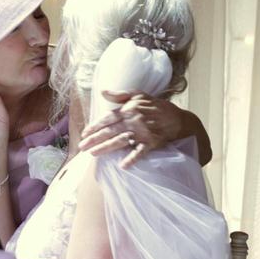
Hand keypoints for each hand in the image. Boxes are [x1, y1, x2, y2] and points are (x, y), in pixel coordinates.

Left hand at [77, 91, 192, 167]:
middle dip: (95, 139)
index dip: (95, 126)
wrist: (177, 118)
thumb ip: (119, 94)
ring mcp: (143, 132)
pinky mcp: (151, 142)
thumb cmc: (156, 106)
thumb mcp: (138, 95)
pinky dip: (132, 159)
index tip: (84, 133)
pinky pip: (140, 152)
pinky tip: (122, 165)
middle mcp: (134, 120)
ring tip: (94, 154)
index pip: (108, 118)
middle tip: (82, 147)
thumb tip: (102, 92)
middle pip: (111, 131)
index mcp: (129, 109)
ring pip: (121, 141)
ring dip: (107, 148)